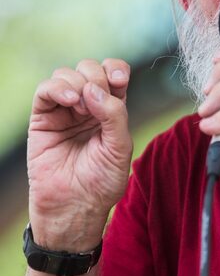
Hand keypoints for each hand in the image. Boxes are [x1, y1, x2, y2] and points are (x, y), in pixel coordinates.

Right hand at [27, 58, 132, 250]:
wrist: (74, 207)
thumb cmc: (102, 181)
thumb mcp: (120, 147)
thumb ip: (114, 114)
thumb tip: (93, 88)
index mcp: (111, 108)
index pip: (114, 73)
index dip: (115, 68)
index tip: (118, 81)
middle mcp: (88, 105)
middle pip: (90, 68)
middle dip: (96, 77)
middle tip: (96, 102)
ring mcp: (64, 110)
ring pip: (67, 74)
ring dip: (77, 83)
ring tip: (81, 108)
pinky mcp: (43, 118)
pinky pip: (45, 90)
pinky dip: (57, 87)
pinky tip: (69, 100)